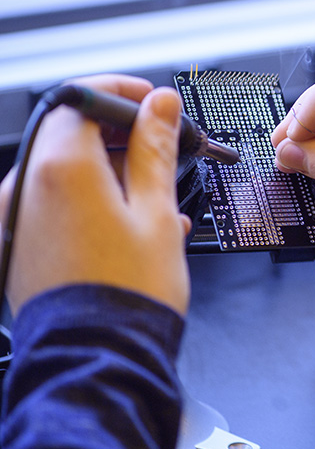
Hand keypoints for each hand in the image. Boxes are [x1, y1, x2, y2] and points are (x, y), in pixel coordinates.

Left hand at [0, 75, 191, 315]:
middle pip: (71, 132)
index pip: (83, 98)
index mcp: (62, 168)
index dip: (122, 93)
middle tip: (163, 148)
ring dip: (109, 168)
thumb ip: (155, 149)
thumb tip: (159, 105)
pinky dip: (90, 197)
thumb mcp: (158, 210)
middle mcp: (27, 187)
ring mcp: (16, 217)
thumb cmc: (129, 292)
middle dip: (119, 133)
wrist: (99, 355)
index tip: (153, 102)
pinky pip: (54, 201)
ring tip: (156, 199)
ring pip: (64, 168)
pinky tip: (130, 223)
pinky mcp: (18, 243)